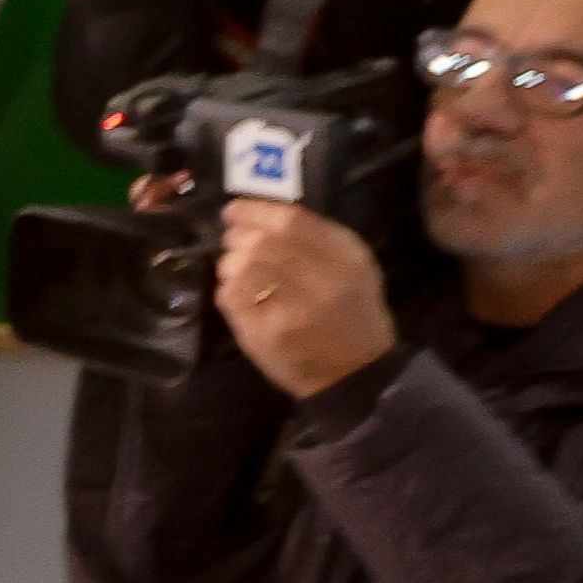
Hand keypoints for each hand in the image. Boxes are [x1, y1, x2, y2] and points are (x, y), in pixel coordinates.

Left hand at [213, 199, 395, 398]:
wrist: (354, 372)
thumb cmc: (352, 312)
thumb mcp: (353, 266)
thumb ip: (318, 237)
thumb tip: (265, 212)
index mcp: (345, 259)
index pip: (292, 221)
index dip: (255, 210)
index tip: (235, 209)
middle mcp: (322, 281)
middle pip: (262, 242)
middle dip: (238, 236)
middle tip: (233, 239)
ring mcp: (291, 311)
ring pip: (241, 268)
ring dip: (230, 263)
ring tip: (239, 268)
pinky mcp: (266, 335)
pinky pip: (231, 298)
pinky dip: (228, 289)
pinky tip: (239, 293)